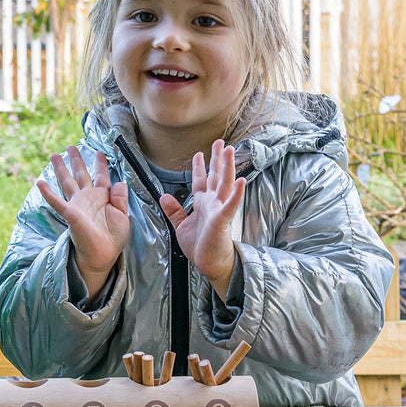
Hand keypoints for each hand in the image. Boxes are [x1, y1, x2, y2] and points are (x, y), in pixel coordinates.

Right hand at [37, 145, 129, 297]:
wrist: (103, 254)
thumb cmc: (113, 238)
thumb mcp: (123, 216)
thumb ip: (121, 199)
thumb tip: (120, 182)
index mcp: (103, 197)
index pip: (101, 176)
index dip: (100, 164)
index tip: (99, 152)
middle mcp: (88, 197)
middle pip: (80, 174)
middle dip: (76, 160)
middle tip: (70, 146)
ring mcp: (77, 204)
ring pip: (67, 182)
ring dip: (60, 169)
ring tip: (54, 156)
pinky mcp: (70, 213)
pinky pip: (57, 201)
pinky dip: (48, 192)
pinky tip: (40, 182)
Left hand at [159, 139, 243, 297]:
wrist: (209, 264)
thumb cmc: (199, 246)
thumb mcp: (181, 226)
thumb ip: (174, 211)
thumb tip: (164, 196)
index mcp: (203, 204)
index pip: (201, 181)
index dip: (199, 167)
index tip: (199, 153)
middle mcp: (212, 203)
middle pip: (216, 176)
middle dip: (217, 159)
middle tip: (221, 142)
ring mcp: (219, 210)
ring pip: (224, 184)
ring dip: (227, 167)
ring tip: (230, 151)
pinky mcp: (223, 220)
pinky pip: (230, 205)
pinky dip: (235, 194)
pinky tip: (241, 181)